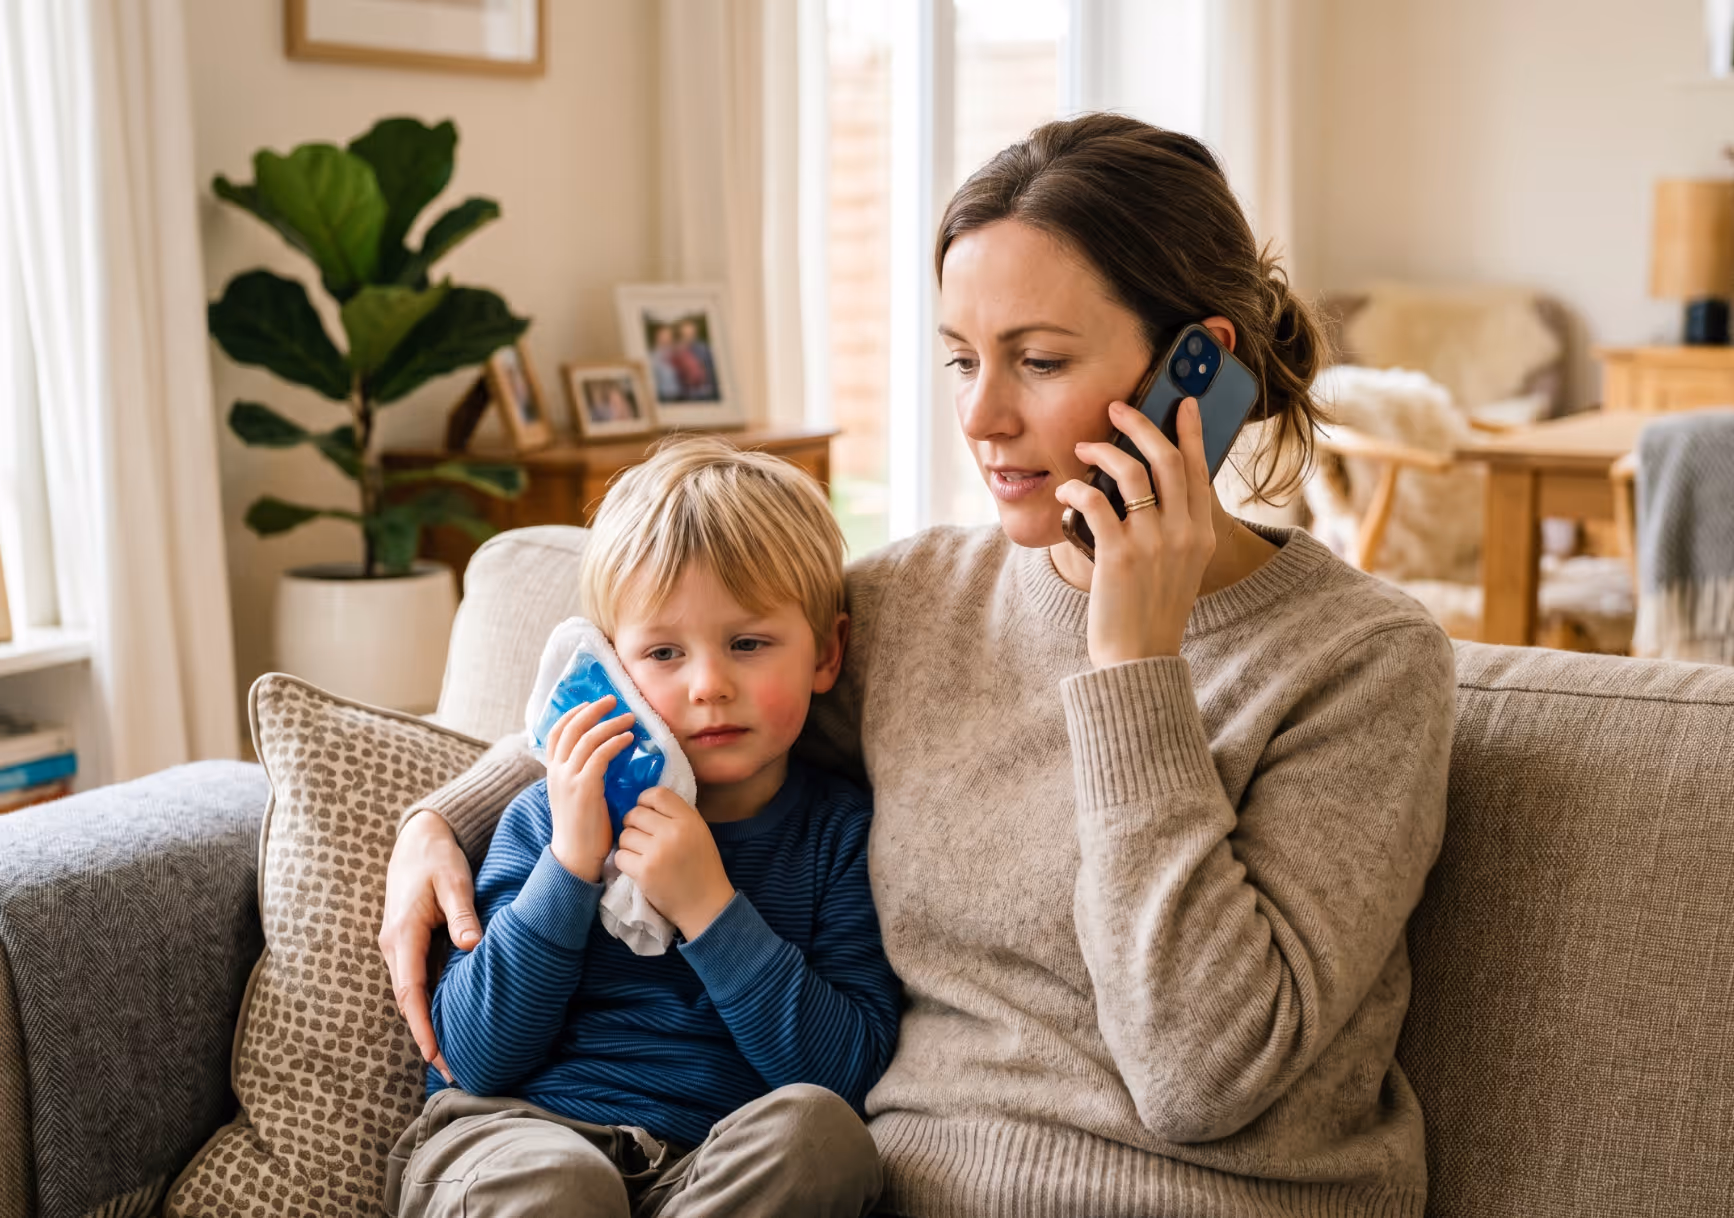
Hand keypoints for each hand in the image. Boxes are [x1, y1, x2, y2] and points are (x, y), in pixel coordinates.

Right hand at [380, 809, 478, 1081]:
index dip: (422, 1025)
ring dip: (427, 1023)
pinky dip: (429, 1004)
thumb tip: (473, 944)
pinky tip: (448, 1021)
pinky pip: (417, 981)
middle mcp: (394, 946)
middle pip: (409, 1001)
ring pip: (412, 993)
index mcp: (403, 935)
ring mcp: (398, 946)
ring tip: (451, 1056)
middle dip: (426, 1036)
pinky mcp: (408, 944)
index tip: (434, 1055)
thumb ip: (463, 913)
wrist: (418, 837)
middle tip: (452, 1070)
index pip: (410, 991)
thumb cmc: (437, 858)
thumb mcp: (454, 881)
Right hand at [546, 697, 637, 882]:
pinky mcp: (584, 789)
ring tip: (630, 717)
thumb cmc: (582, 828)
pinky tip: (628, 739)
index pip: (556, 732)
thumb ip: (582, 774)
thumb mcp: (575, 795)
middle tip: (613, 700)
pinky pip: (600, 756)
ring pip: (587, 738)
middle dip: (593, 710)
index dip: (572, 713)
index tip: (590, 703)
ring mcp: (568, 779)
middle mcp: (556, 772)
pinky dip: (615, 742)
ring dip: (610, 723)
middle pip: (571, 728)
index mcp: (552, 772)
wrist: (575, 857)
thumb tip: (601, 755)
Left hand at [615, 788, 735, 939]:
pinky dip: (625, 861)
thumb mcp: (699, 833)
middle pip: (636, 813)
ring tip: (641, 854)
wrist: (705, 906)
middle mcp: (673, 832)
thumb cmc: (702, 868)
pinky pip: (620, 855)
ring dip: (628, 844)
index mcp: (689, 820)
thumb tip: (649, 801)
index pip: (657, 794)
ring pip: (625, 835)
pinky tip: (637, 867)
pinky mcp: (644, 872)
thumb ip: (678, 816)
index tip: (645, 811)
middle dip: (633, 824)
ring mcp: (657, 852)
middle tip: (641, 836)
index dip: (645, 800)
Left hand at [1057, 396, 1216, 666]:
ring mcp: (1152, 544)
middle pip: (1167, 460)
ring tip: (1083, 447)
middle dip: (1141, 425)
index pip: (1199, 470)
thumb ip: (1175, 530)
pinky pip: (1095, 502)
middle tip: (1117, 408)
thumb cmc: (1151, 613)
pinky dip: (1077, 488)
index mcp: (1201, 536)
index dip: (1189, 432)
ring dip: (1103, 451)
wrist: (1139, 660)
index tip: (1182, 403)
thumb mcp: (1180, 569)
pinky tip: (1066, 489)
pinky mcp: (1118, 556)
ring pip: (1132, 473)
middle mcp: (1183, 534)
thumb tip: (1148, 488)